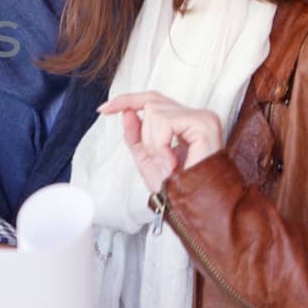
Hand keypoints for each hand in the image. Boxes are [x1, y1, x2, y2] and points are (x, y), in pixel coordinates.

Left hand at [99, 92, 223, 192]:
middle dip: (145, 135)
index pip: (153, 99)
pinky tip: (173, 163)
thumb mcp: (148, 158)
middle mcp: (198, 115)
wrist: (196, 207)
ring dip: (153, 144)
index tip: (102, 110)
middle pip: (152, 105)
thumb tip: (127, 111)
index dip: (127, 100)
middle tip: (159, 160)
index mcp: (186, 121)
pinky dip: (161, 145)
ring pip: (156, 113)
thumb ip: (136, 135)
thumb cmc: (178, 187)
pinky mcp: (204, 124)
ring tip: (169, 164)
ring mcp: (203, 118)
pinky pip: (166, 123)